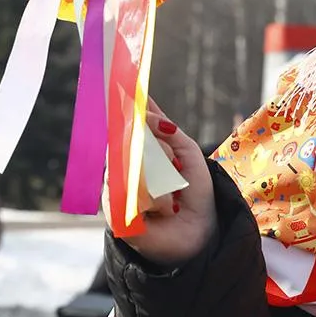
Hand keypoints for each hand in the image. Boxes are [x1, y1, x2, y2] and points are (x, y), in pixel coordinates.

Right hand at [110, 99, 217, 268]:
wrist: (200, 234)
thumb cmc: (195, 193)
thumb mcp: (190, 156)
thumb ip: (171, 132)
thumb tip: (146, 112)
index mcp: (143, 150)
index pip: (130, 122)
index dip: (126, 104)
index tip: (122, 82)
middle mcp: (125, 165)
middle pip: (129, 140)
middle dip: (159, 151)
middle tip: (175, 167)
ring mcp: (117, 186)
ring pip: (130, 164)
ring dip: (161, 179)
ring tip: (175, 199)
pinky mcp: (115, 210)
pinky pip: (127, 191)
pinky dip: (156, 201)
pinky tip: (167, 211)